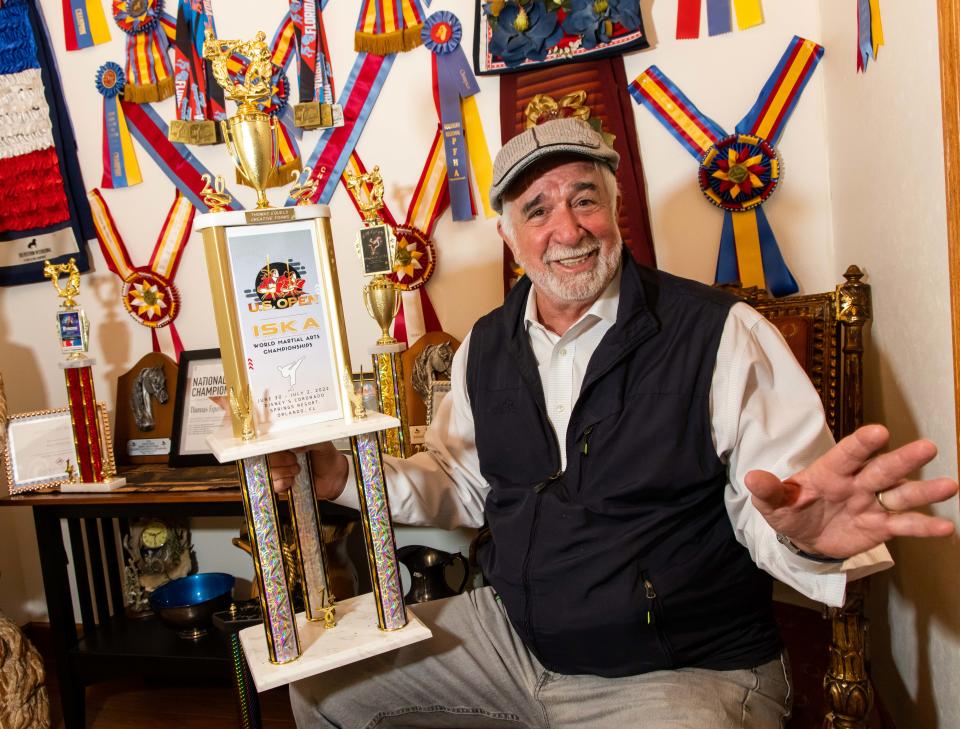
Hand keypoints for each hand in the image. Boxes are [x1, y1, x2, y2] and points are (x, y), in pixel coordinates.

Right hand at [267, 442, 349, 499]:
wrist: (334, 477)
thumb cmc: (327, 458)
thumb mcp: (322, 444)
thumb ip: (310, 441)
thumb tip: (295, 444)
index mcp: (287, 444)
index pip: (269, 444)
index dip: (274, 447)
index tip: (285, 450)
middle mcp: (281, 457)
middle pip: (266, 458)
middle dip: (281, 460)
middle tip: (295, 460)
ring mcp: (280, 471)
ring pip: (269, 472)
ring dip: (284, 472)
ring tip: (297, 470)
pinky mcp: (282, 485)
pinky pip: (273, 485)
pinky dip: (283, 483)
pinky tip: (293, 480)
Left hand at [745, 424, 957, 558]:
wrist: (802, 538)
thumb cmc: (790, 510)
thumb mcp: (772, 504)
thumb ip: (768, 491)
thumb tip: (752, 478)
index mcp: (830, 471)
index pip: (847, 454)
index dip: (862, 444)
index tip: (880, 432)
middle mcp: (857, 483)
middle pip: (882, 469)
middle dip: (903, 459)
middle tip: (927, 447)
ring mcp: (872, 504)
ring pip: (901, 495)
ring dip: (924, 490)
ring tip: (949, 485)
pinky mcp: (880, 527)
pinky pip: (904, 526)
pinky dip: (923, 527)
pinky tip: (946, 527)